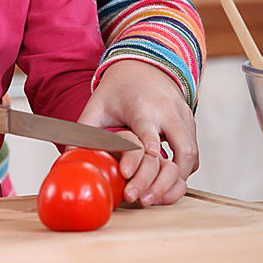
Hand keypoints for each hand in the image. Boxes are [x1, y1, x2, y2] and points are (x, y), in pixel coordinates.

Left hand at [78, 60, 197, 205]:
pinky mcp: (190, 123)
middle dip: (168, 178)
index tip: (133, 177)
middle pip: (182, 149)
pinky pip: (193, 153)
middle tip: (148, 199)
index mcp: (144, 108)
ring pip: (191, 155)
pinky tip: (167, 184)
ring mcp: (183, 117)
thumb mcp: (97, 105)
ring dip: (178, 179)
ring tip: (157, 199)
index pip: (151, 136)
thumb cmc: (118, 88)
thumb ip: (85, 129)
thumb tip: (69, 155)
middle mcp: (168, 112)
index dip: (147, 157)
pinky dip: (184, 171)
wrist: (144, 63)